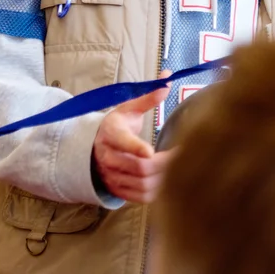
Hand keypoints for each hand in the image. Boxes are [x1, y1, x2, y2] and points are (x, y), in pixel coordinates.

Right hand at [92, 81, 171, 203]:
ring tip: (176, 170)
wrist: (93, 148)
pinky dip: (156, 192)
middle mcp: (108, 157)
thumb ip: (148, 96)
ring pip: (142, 183)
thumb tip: (168, 76)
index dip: (136, 148)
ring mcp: (111, 176)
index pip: (123, 142)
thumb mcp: (129, 108)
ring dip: (163, 179)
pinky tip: (167, 182)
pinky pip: (140, 197)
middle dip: (163, 164)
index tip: (151, 151)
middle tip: (181, 157)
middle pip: (138, 166)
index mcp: (111, 133)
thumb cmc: (117, 126)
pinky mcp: (117, 189)